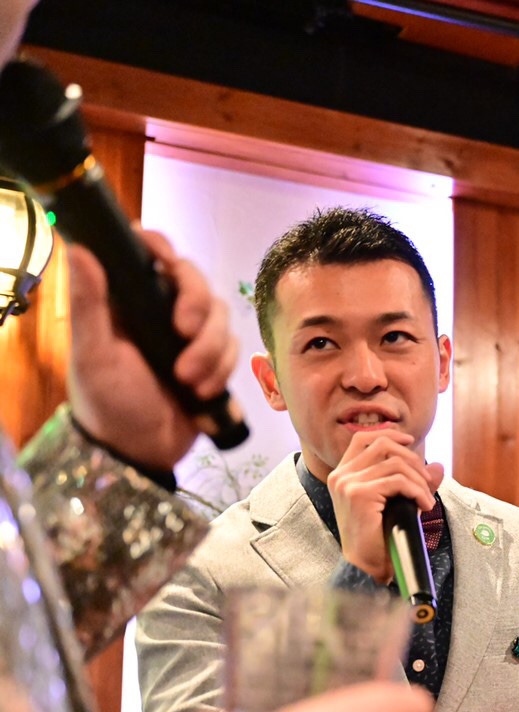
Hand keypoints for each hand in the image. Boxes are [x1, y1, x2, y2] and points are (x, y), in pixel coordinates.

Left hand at [67, 230, 238, 471]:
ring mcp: (189, 334)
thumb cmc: (107, 401)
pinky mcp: (212, 357)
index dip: (161, 247)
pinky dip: (222, 369)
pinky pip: (233, 348)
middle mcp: (159, 308)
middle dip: (198, 307)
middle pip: (195, 280)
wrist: (140, 451)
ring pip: (220, 316)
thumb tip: (80, 249)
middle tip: (184, 334)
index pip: (147, 253)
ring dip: (211, 350)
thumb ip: (89, 303)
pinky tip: (202, 393)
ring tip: (190, 382)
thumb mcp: (93, 354)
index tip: (167, 262)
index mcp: (126, 299)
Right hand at [327, 430, 443, 582]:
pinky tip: (424, 506)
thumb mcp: (398, 502)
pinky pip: (398, 481)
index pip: (363, 438)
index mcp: (343, 474)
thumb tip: (438, 466)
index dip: (389, 434)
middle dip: (412, 459)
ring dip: (419, 481)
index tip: (411, 442)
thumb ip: (414, 482)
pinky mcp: (359, 494)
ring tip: (426, 500)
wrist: (367, 565)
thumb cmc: (381, 536)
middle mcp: (341, 475)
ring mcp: (347, 483)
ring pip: (396, 464)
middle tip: (426, 482)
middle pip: (383, 445)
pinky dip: (418, 491)